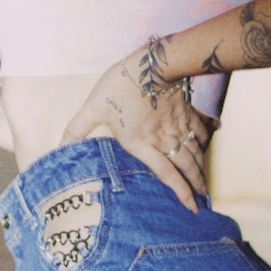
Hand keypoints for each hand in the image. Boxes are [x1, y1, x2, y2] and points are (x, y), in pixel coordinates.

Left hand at [62, 53, 214, 212]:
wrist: (154, 62)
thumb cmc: (122, 85)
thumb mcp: (94, 107)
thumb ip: (77, 128)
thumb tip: (60, 146)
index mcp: (142, 143)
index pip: (166, 174)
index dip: (181, 192)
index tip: (192, 207)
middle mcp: (164, 139)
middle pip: (186, 167)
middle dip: (197, 185)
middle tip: (204, 200)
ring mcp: (179, 125)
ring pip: (195, 152)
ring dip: (202, 168)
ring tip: (206, 182)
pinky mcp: (186, 111)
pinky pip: (201, 128)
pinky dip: (207, 138)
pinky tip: (210, 141)